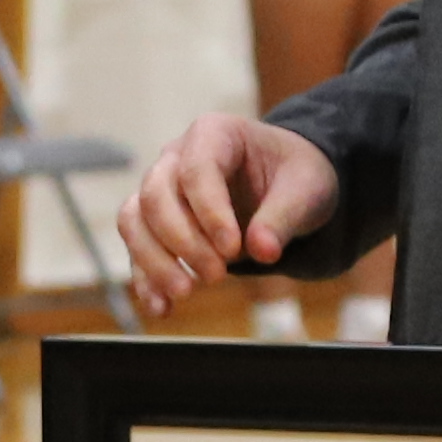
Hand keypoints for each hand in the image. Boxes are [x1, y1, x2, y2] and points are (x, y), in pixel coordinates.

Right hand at [120, 112, 341, 313]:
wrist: (287, 185)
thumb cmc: (295, 176)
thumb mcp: (306, 189)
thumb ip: (284, 217)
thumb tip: (262, 251)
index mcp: (214, 133)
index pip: (196, 170)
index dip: (209, 212)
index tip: (233, 250)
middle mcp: (176, 157)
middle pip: (155, 195)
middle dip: (182, 241)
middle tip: (217, 275)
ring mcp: (161, 189)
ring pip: (134, 220)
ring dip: (154, 261)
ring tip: (184, 293)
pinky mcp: (157, 224)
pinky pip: (137, 248)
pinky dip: (145, 280)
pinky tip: (161, 308)